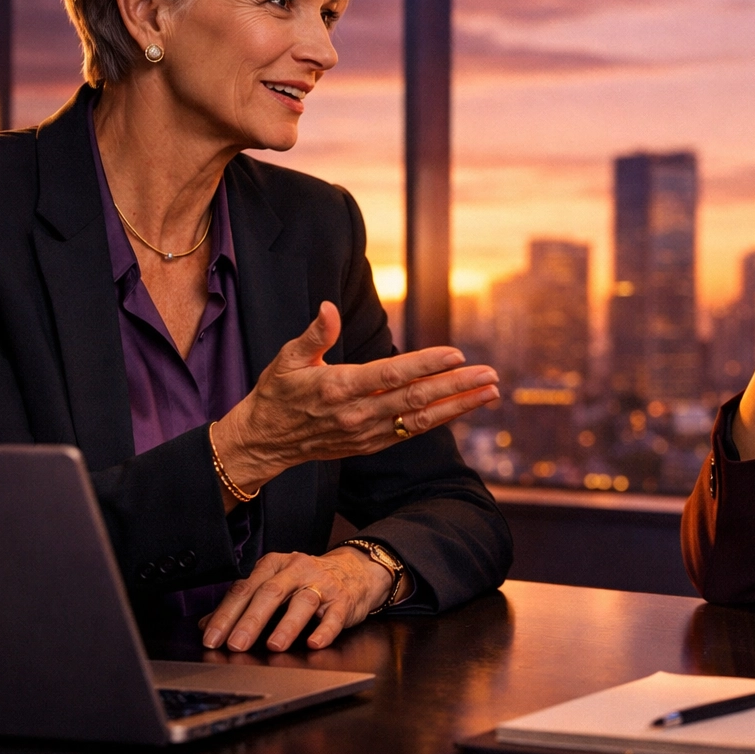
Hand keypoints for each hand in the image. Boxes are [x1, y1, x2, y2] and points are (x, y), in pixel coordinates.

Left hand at [201, 547, 390, 651]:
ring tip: (273, 645)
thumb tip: (207, 625)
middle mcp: (296, 570)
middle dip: (251, 620)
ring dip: (287, 625)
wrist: (354, 571)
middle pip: (270, 593)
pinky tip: (314, 643)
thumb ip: (242, 603)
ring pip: (303, 602)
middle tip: (236, 644)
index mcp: (274, 565)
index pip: (245, 589)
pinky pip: (334, 616)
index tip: (212, 637)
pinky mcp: (343, 600)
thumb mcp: (273, 584)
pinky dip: (324, 630)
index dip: (226, 614)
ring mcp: (321, 584)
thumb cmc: (306, 580)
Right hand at [214, 301, 499, 493]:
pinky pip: (411, 433)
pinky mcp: (370, 445)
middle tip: (490, 374)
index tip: (456, 355)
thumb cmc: (276, 394)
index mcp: (337, 388)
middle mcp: (356, 414)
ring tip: (491, 392)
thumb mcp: (286, 359)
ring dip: (459, 406)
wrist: (263, 443)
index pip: (390, 375)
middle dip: (456, 386)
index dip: (425, 365)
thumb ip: (314, 334)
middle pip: (415, 400)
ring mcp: (366, 434)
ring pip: (421, 420)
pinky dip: (440, 420)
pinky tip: (463, 407)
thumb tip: (329, 307)